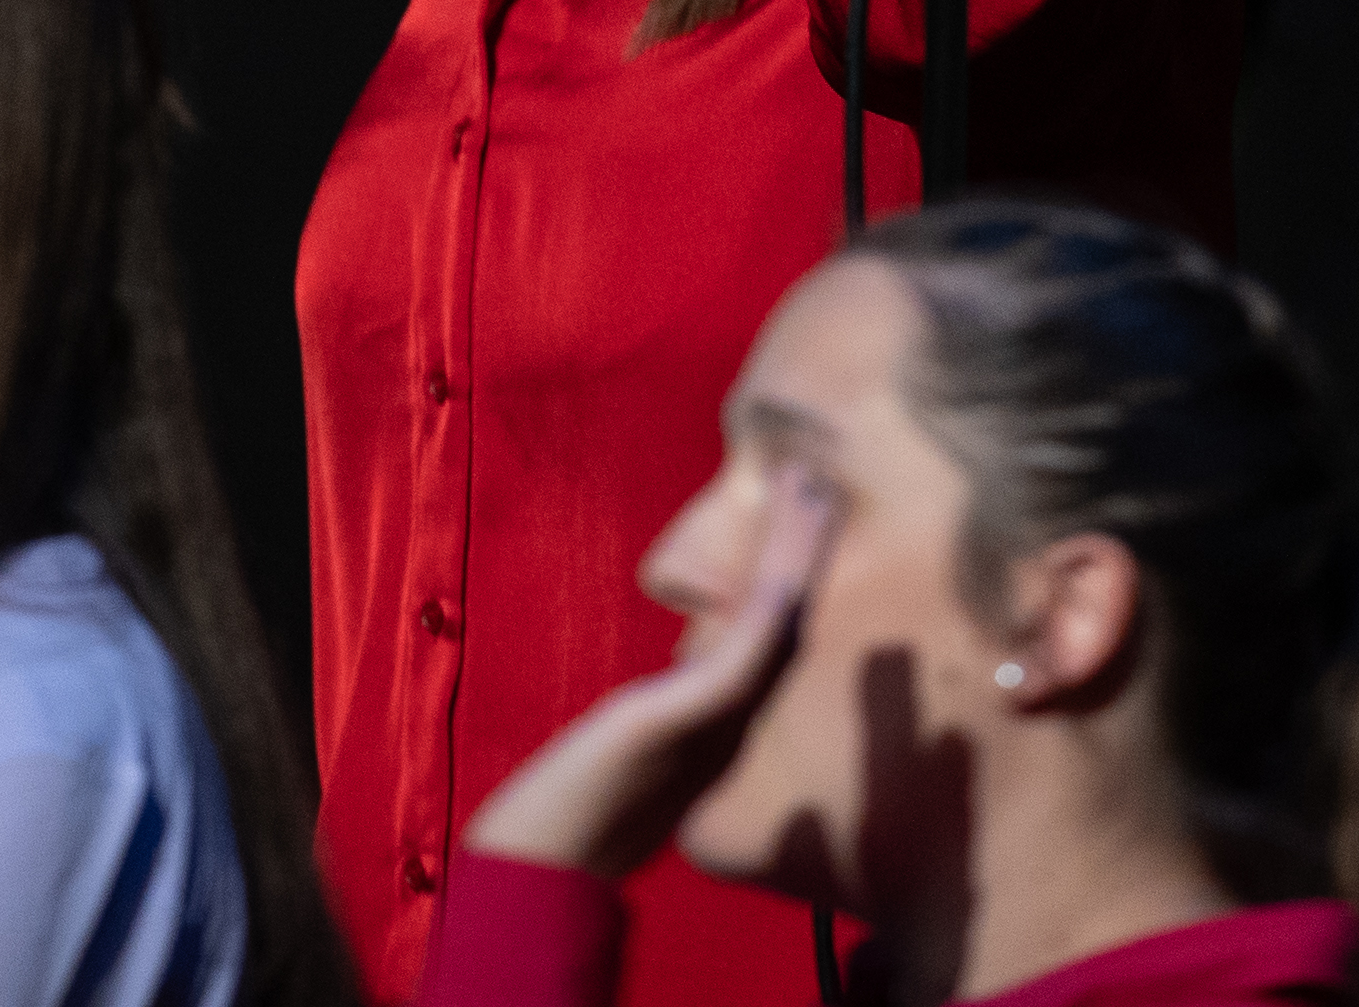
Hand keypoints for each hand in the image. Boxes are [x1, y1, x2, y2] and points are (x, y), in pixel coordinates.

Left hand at [462, 468, 833, 877]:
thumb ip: (654, 727)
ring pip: (776, 631)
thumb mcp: (618, 757)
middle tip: (823, 483)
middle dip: (807, 556)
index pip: (768, 647)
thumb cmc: (567, 822)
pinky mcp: (682, 725)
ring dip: (799, 558)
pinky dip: (772, 602)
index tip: (802, 519)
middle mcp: (728, 731)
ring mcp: (713, 729)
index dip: (791, 582)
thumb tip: (666, 692)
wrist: (535, 875)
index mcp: (716, 732)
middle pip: (786, 629)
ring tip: (815, 488)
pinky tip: (789, 563)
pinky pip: (745, 657)